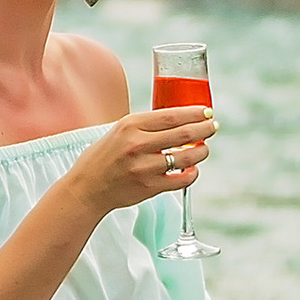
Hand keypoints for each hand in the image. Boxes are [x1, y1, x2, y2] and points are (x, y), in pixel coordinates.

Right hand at [70, 104, 218, 214]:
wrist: (87, 188)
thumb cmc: (103, 157)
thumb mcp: (118, 131)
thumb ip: (145, 125)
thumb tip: (178, 119)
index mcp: (130, 125)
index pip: (172, 115)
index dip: (194, 113)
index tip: (206, 111)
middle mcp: (138, 145)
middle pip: (184, 133)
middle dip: (205, 129)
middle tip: (212, 127)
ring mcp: (145, 168)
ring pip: (187, 156)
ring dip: (202, 151)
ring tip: (204, 149)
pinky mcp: (150, 187)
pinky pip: (182, 179)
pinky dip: (191, 174)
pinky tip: (191, 169)